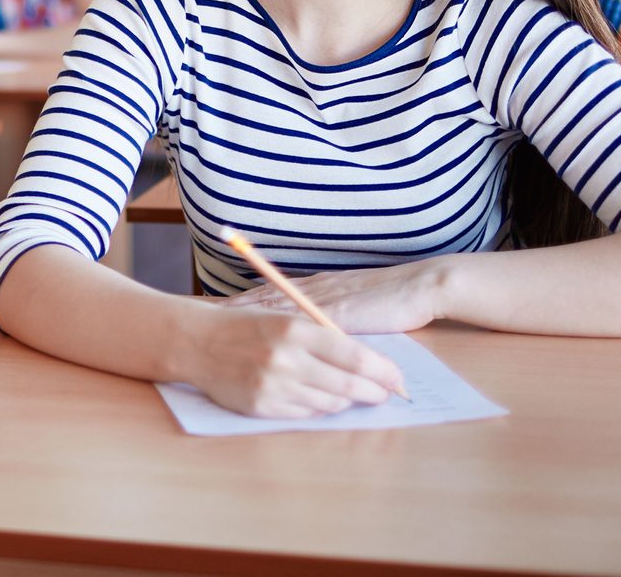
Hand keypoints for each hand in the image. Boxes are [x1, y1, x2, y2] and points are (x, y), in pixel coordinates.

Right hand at [182, 305, 405, 417]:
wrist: (196, 342)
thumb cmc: (245, 326)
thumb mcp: (284, 317)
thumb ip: (322, 337)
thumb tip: (366, 361)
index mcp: (294, 328)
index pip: (354, 355)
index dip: (382, 370)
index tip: (396, 377)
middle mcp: (285, 359)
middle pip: (348, 385)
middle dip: (374, 392)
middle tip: (385, 394)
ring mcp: (273, 386)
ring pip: (330, 403)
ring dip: (346, 400)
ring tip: (351, 394)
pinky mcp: (261, 407)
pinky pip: (305, 415)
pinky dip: (318, 408)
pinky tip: (319, 398)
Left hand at [218, 257, 446, 335]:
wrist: (421, 286)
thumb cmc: (394, 299)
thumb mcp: (355, 307)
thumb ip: (334, 318)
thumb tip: (314, 335)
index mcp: (318, 288)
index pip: (271, 293)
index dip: (241, 301)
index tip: (211, 305)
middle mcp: (314, 290)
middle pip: (263, 298)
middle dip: (231, 306)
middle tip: (198, 312)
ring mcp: (325, 300)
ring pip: (274, 307)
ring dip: (244, 313)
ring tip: (214, 320)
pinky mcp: (339, 313)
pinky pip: (301, 321)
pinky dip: (277, 327)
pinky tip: (258, 332)